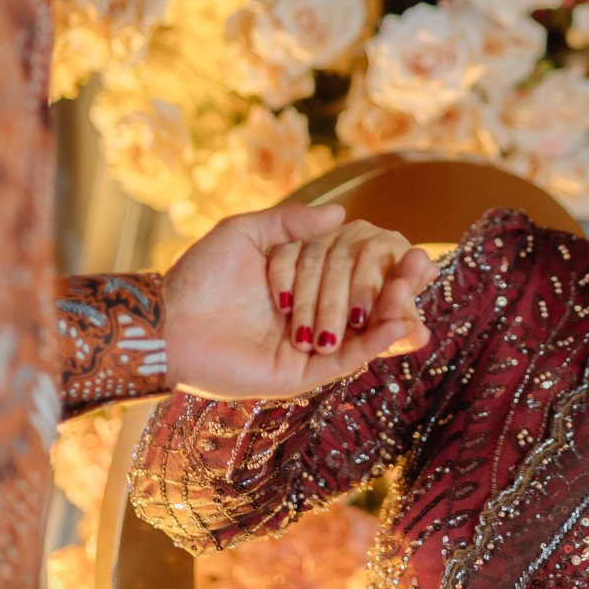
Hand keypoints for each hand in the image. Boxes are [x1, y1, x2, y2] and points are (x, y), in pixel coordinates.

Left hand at [162, 204, 430, 399]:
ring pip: (362, 331)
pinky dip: (376, 342)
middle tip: (420, 268)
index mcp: (298, 283)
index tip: (414, 250)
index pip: (352, 271)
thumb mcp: (246, 233)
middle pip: (363, 300)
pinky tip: (399, 324)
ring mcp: (308, 346)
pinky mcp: (303, 374)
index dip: (383, 263)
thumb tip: (343, 214)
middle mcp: (307, 315)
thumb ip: (292, 222)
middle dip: (391, 286)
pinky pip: (347, 359)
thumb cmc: (200, 275)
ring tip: (415, 292)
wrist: (169, 323)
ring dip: (392, 312)